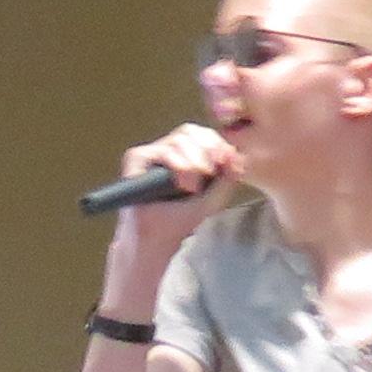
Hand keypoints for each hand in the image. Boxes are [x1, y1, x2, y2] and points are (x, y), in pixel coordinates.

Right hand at [107, 120, 233, 272]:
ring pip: (178, 140)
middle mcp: (166, 150)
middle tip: (211, 171)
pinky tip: (184, 184)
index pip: (202, 135)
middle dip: (207, 149)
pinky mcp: (136, 158)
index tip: (226, 160)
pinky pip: (162, 151)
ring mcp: (150, 153)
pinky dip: (178, 165)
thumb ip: (227, 176)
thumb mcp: (213, 197)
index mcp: (184, 154)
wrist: (157, 240)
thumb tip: (235, 153)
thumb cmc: (181, 219)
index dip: (216, 143)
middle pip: (190, 131)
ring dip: (193, 162)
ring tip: (195, 187)